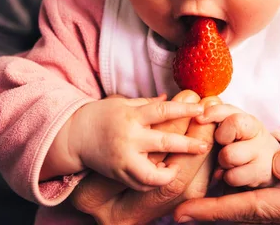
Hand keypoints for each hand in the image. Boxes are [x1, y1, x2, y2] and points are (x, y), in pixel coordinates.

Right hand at [68, 95, 206, 190]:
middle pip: (163, 142)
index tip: (202, 109)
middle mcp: (129, 137)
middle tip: (204, 146)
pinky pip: (140, 182)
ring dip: (168, 173)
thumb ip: (148, 102)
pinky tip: (163, 175)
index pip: (162, 111)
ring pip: (150, 173)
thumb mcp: (124, 103)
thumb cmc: (102, 115)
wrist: (75, 135)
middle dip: (187, 145)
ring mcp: (123, 158)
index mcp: (133, 115)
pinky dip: (153, 181)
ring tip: (178, 168)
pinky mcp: (118, 172)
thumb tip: (171, 96)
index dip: (184, 109)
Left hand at [175, 111, 279, 223]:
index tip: (184, 213)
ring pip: (272, 216)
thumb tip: (277, 162)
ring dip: (237, 208)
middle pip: (261, 219)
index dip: (221, 211)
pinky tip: (240, 191)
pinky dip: (260, 202)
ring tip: (200, 203)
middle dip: (220, 213)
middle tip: (180, 211)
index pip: (264, 210)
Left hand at [198, 104, 279, 187]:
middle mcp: (256, 131)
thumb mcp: (232, 132)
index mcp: (246, 118)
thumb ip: (217, 121)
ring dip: (223, 161)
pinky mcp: (262, 172)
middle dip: (222, 136)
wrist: (271, 168)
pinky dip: (228, 177)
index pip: (229, 109)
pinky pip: (233, 176)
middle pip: (235, 123)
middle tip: (223, 145)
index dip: (213, 112)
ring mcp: (261, 151)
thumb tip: (198, 116)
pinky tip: (233, 175)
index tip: (200, 119)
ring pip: (229, 154)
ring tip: (228, 163)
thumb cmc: (242, 147)